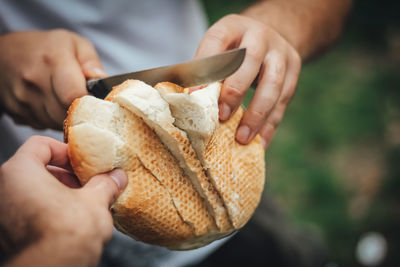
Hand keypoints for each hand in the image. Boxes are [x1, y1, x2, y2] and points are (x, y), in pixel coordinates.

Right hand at [0, 30, 105, 129]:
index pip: (75, 96)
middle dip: (79, 114)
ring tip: (67, 102)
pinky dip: (51, 120)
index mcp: (53, 62)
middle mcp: (34, 82)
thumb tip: (101, 80)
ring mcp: (22, 99)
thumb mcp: (74, 44)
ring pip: (54, 123)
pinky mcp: (16, 112)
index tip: (98, 104)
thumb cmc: (46, 48)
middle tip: (85, 104)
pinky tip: (52, 105)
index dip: (90, 104)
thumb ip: (91, 61)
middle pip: (66, 114)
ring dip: (65, 119)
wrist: (5, 54)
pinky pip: (41, 125)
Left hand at [0, 136, 126, 266]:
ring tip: (82, 203)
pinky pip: (27, 212)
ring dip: (58, 194)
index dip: (65, 150)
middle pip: (35, 169)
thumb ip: (105, 183)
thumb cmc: (67, 231)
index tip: (82, 162)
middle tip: (86, 183)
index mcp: (19, 171)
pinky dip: (47, 211)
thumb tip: (116, 177)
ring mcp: (3, 214)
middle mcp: (3, 189)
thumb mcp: (95, 199)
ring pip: (31, 192)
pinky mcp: (7, 235)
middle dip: (65, 175)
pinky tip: (70, 220)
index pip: (40, 145)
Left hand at [195, 14, 300, 148]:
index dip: (205, 69)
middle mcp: (258, 35)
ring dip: (257, 115)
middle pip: (249, 62)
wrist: (268, 33)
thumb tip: (187, 101)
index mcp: (232, 26)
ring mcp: (280, 51)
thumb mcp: (216, 48)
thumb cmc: (232, 49)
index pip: (215, 43)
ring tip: (242, 138)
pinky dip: (270, 124)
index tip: (193, 96)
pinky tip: (260, 142)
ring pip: (272, 84)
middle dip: (234, 92)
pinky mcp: (294, 67)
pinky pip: (283, 100)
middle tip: (221, 116)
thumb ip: (203, 70)